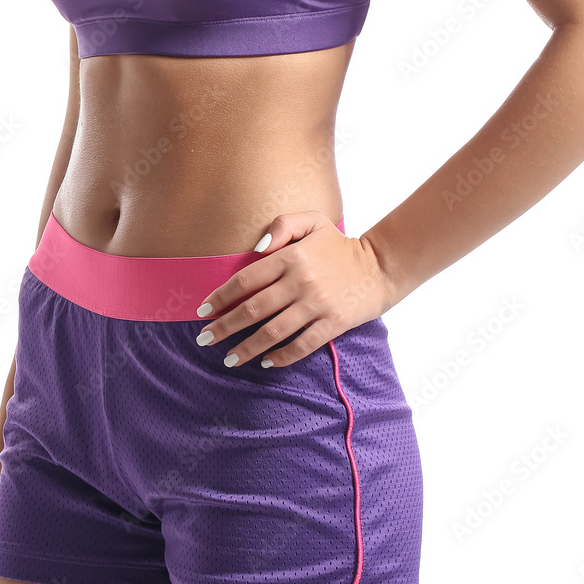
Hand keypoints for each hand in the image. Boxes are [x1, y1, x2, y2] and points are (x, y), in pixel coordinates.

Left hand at [193, 210, 394, 368]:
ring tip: (229, 359)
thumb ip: (282, 225)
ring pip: (272, 332)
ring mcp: (316, 305)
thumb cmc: (339, 245)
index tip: (202, 311)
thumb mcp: (313, 221)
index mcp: (290, 257)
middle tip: (204, 340)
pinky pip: (301, 345)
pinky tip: (265, 362)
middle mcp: (300, 281)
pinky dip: (281, 357)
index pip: (245, 280)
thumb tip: (257, 247)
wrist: (381, 267)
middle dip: (224, 327)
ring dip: (246, 348)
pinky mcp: (333, 324)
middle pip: (252, 309)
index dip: (220, 297)